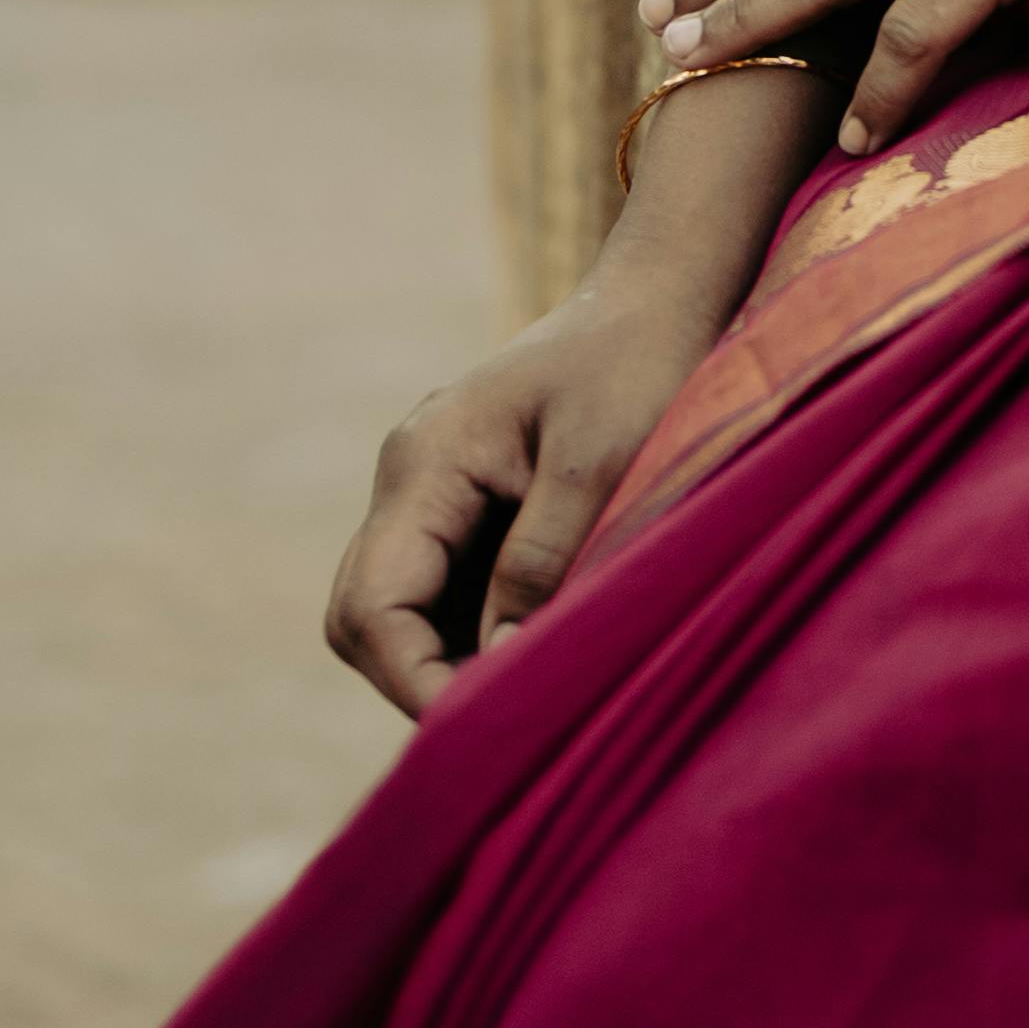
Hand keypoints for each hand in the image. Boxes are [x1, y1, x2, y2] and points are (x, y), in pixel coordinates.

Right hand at [325, 268, 725, 722]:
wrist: (662, 297)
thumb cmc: (640, 363)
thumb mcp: (602, 462)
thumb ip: (541, 562)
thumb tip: (491, 669)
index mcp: (426, 461)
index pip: (373, 605)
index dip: (413, 681)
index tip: (481, 731)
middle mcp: (410, 479)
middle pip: (367, 618)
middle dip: (422, 682)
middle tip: (509, 727)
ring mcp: (434, 493)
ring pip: (401, 614)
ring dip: (451, 662)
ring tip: (534, 694)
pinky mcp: (469, 508)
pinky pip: (446, 593)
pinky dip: (479, 634)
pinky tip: (542, 650)